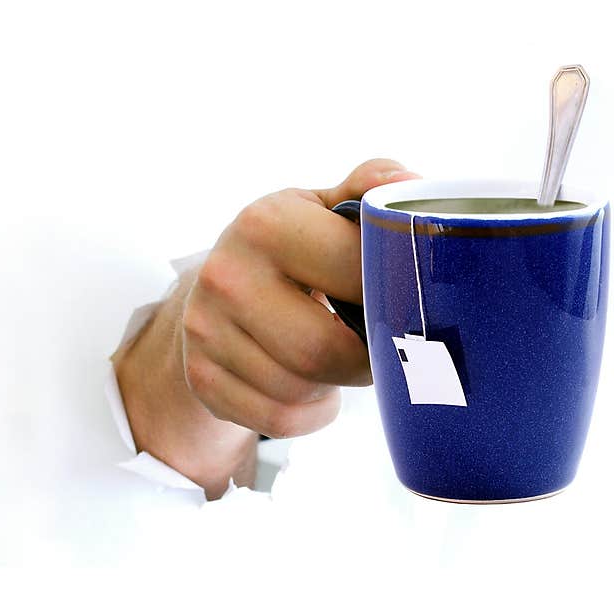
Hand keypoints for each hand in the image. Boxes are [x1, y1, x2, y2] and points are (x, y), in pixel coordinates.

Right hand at [181, 159, 418, 437]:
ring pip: (301, 391)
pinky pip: (278, 420)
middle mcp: (226, 276)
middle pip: (325, 352)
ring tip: (341, 360)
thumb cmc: (290, 249)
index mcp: (266, 224)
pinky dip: (311, 413)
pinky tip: (314, 387)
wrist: (216, 289)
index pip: (357, 274)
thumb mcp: (324, 209)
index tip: (405, 303)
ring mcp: (205, 331)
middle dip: (365, 359)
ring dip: (336, 385)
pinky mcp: (201, 378)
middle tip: (379, 346)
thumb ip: (370, 190)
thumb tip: (412, 187)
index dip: (395, 298)